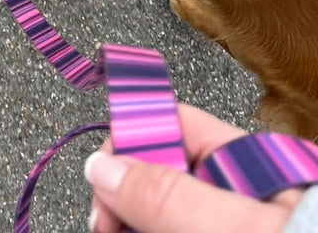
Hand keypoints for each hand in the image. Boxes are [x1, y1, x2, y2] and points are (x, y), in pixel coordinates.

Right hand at [84, 104, 304, 232]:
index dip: (129, 148)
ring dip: (136, 228)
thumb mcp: (238, 230)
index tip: (104, 195)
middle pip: (159, 178)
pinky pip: (177, 230)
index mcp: (250, 163)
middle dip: (126, 205)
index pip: (173, 126)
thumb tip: (101, 165)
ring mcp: (232, 225)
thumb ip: (169, 197)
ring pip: (163, 219)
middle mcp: (238, 193)